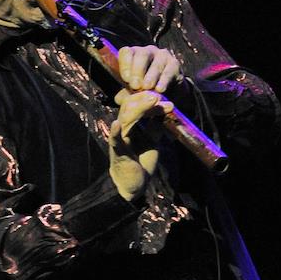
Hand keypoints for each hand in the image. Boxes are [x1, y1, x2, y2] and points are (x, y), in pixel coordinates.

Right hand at [108, 87, 173, 201]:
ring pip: (125, 118)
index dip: (148, 99)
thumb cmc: (141, 161)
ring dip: (140, 108)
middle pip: (129, 106)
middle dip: (145, 99)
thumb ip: (155, 125)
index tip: (165, 100)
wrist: (136, 183)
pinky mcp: (118, 152)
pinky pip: (115, 140)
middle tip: (159, 96)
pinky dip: (115, 132)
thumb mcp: (152, 140)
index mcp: (130, 125)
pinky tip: (116, 124)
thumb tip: (165, 109)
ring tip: (153, 101)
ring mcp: (119, 139)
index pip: (135, 104)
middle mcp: (122, 129)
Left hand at [117, 45, 181, 92]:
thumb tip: (118, 99)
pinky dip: (164, 81)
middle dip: (137, 70)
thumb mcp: (133, 93)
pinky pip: (168, 71)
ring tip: (147, 87)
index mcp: (133, 55)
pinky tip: (160, 89)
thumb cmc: (146, 91)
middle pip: (141, 55)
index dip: (125, 64)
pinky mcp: (174, 64)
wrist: (169, 94)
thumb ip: (125, 94)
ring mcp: (162, 56)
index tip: (126, 79)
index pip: (126, 52)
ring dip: (151, 76)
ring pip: (156, 64)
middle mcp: (147, 52)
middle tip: (135, 85)